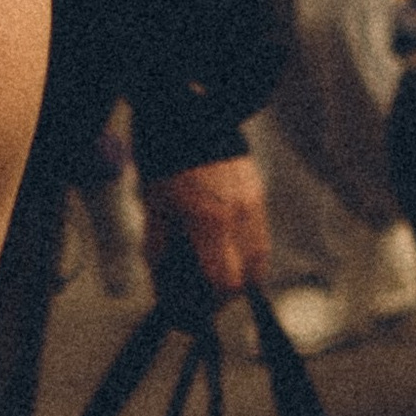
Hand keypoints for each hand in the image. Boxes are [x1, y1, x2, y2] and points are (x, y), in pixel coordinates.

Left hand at [145, 156, 270, 299]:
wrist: (184, 105)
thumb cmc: (164, 155)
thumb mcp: (154, 205)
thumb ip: (161, 248)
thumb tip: (164, 285)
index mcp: (211, 218)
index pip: (226, 282)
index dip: (212, 305)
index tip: (196, 311)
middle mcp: (240, 211)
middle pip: (251, 275)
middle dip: (230, 292)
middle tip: (206, 294)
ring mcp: (254, 197)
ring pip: (260, 254)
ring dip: (242, 271)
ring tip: (215, 270)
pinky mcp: (257, 185)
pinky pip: (259, 229)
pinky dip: (246, 246)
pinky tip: (223, 242)